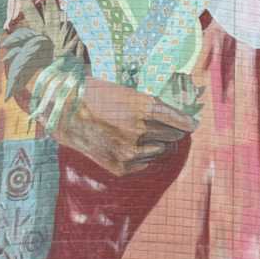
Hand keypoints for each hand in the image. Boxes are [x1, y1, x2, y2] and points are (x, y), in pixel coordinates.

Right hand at [54, 77, 196, 176]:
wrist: (66, 113)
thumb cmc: (97, 95)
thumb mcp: (126, 92)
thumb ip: (149, 106)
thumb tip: (172, 118)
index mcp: (144, 107)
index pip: (178, 119)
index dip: (187, 122)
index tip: (193, 125)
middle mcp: (140, 130)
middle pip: (172, 135)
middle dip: (173, 132)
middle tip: (170, 128)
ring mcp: (130, 150)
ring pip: (160, 150)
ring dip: (158, 144)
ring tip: (145, 135)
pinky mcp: (121, 166)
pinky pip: (143, 163)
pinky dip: (142, 156)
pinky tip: (131, 147)